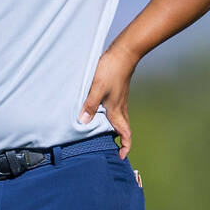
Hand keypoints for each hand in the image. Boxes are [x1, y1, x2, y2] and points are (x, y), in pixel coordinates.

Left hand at [79, 42, 139, 158]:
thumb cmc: (111, 70)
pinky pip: (115, 111)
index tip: (120, 156)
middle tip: (111, 149)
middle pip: (123, 129)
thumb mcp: (97, 88)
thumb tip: (83, 122)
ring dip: (114, 129)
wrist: (124, 53)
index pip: (126, 134)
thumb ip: (90, 105)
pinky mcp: (117, 93)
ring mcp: (120, 100)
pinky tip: (99, 114)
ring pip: (119, 120)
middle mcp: (120, 107)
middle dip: (119, 141)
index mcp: (117, 110)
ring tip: (102, 134)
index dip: (125, 147)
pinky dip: (109, 118)